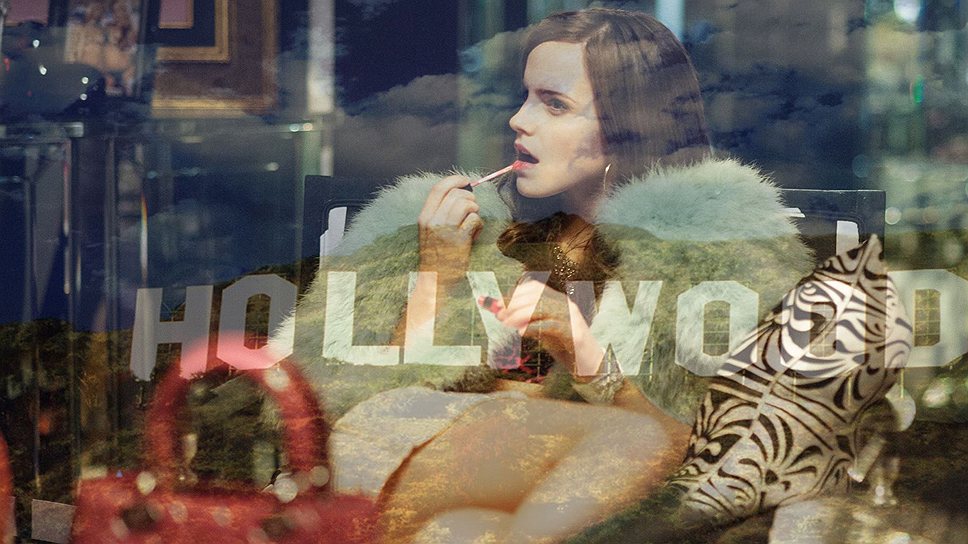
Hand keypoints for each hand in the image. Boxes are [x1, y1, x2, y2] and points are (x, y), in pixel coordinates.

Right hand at [417, 175, 482, 283]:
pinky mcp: (459, 240)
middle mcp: (433, 221)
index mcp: (424, 217)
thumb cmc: (437, 255)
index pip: (438, 188)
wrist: (436, 280)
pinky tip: (473, 234)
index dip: (454, 180)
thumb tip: (459, 192)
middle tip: (472, 210)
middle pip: (456, 195)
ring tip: (472, 223)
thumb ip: (439, 212)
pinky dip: (478, 225)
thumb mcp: (429, 231)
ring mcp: (446, 230)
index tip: (466, 181)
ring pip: (467, 205)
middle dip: (470, 199)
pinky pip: (475, 220)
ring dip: (475, 211)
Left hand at [487, 279, 604, 376]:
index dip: (514, 293)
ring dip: (520, 314)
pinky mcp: (574, 333)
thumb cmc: (562, 343)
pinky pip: (551, 325)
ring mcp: (571, 317)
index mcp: (558, 299)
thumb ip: (523, 319)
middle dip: (514, 304)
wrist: (586, 362)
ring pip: (543, 307)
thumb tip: (498, 312)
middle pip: (536, 296)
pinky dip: (533, 327)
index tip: (498, 304)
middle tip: (499, 315)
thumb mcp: (540, 328)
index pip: (534, 287)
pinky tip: (520, 332)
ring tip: (507, 323)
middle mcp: (565, 304)